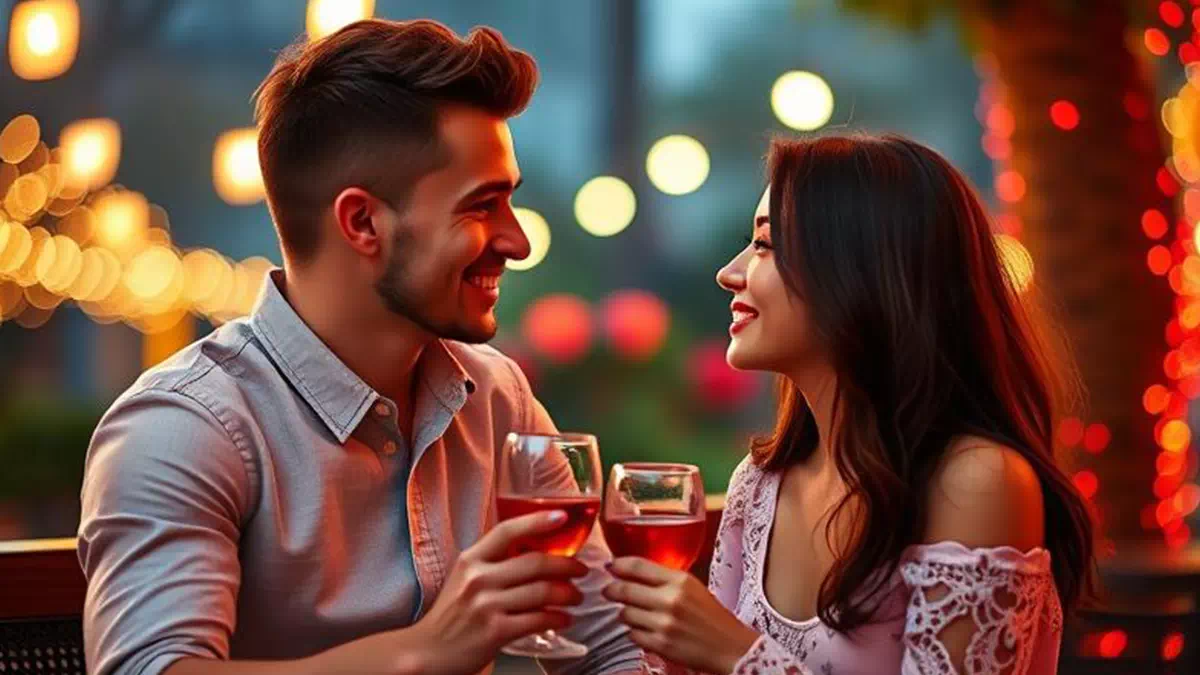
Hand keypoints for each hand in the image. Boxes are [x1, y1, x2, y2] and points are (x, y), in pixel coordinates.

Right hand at [403, 510, 589, 674]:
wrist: (428, 652)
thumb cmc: (452, 614)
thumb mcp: (464, 578)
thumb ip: (493, 562)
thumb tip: (536, 550)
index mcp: (471, 559)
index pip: (507, 531)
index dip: (537, 521)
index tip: (562, 516)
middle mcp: (478, 578)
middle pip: (535, 562)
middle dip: (567, 565)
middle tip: (581, 570)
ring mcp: (487, 605)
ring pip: (542, 591)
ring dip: (568, 593)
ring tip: (576, 597)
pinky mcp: (496, 632)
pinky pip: (539, 619)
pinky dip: (559, 618)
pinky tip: (564, 618)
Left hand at [604, 557, 759, 674]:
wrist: (730, 647)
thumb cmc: (711, 617)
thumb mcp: (692, 587)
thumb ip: (664, 578)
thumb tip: (631, 572)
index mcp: (680, 580)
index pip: (638, 566)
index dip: (619, 565)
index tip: (611, 567)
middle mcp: (671, 599)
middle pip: (625, 590)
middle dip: (612, 590)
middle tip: (609, 591)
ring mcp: (664, 623)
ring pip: (625, 614)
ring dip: (626, 614)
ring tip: (637, 614)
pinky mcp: (661, 645)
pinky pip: (632, 635)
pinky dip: (635, 633)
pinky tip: (647, 631)